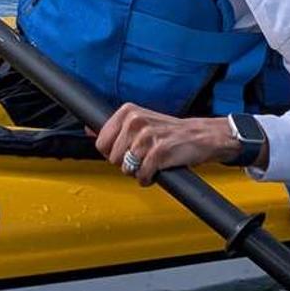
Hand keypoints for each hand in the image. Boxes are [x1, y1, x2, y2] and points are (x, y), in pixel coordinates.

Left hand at [94, 103, 245, 185]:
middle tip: (142, 157)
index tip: (125, 152)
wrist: (201, 136)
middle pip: (113, 158)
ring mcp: (148, 137)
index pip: (101, 142)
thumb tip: (87, 130)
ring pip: (127, 169)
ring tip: (151, 162)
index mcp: (128, 112)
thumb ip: (114, 127)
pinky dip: (148, 179)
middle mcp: (136, 122)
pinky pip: (142, 176)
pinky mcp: (159, 152)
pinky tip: (157, 170)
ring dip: (139, 171)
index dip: (112, 153)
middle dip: (126, 164)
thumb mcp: (140, 122)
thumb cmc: (170, 132)